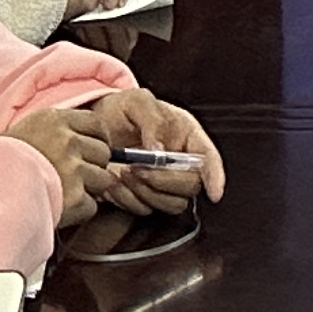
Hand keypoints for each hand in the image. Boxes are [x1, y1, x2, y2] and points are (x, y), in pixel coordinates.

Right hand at [12, 100, 119, 225]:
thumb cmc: (3, 162)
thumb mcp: (30, 130)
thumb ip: (60, 130)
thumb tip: (95, 138)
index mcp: (57, 120)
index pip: (98, 125)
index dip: (96, 140)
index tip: (87, 151)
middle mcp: (67, 142)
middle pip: (104, 153)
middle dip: (93, 166)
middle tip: (70, 177)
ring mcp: (72, 170)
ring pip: (103, 179)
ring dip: (89, 189)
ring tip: (63, 192)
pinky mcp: (73, 199)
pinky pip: (92, 206)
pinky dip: (79, 211)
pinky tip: (60, 207)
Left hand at [72, 89, 221, 213]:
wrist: (97, 126)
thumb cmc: (122, 109)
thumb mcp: (137, 101)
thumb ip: (151, 120)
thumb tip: (158, 149)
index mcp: (187, 135)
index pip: (209, 158)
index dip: (215, 176)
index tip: (214, 194)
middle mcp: (181, 162)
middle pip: (190, 186)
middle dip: (164, 181)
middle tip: (136, 168)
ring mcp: (164, 183)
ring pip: (170, 204)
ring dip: (145, 192)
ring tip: (122, 172)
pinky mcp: (144, 197)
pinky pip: (144, 210)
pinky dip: (127, 199)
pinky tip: (113, 182)